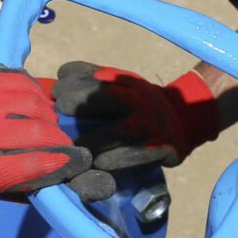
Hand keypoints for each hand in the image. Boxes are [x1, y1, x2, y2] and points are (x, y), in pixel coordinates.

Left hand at [0, 70, 111, 199]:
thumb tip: (59, 178)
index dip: (60, 162)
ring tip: (47, 125)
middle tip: (62, 145)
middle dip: (58, 140)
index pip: (34, 163)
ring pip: (34, 104)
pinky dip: (35, 95)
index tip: (73, 162)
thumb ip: (23, 184)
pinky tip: (35, 105)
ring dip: (48, 116)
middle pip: (39, 132)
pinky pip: (23, 83)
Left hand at [49, 63, 222, 169]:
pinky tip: (98, 164)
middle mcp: (137, 97)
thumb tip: (52, 90)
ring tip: (74, 150)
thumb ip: (89, 83)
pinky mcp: (160, 145)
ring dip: (92, 142)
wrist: (184, 119)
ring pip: (117, 131)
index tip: (55, 97)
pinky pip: (133, 155)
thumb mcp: (119, 86)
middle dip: (76, 105)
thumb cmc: (138, 105)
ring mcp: (149, 122)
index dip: (67, 84)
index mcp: (122, 80)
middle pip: (103, 95)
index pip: (89, 73)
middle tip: (57, 122)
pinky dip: (114, 160)